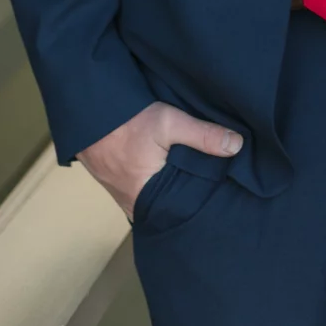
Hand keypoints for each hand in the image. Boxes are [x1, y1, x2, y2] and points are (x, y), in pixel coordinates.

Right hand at [75, 101, 243, 219]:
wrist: (89, 113)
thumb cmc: (127, 121)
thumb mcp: (169, 123)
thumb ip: (203, 136)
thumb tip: (237, 146)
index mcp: (147, 199)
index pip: (183, 213)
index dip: (203, 205)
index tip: (224, 197)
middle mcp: (134, 206)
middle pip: (171, 209)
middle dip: (191, 200)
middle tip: (218, 189)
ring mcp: (125, 199)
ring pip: (158, 202)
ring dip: (174, 192)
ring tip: (200, 181)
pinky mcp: (120, 187)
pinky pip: (146, 194)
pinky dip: (160, 187)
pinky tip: (173, 175)